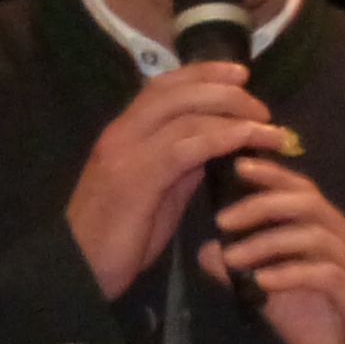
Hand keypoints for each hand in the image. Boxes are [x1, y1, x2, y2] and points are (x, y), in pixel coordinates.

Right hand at [62, 60, 297, 297]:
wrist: (78, 270)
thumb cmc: (116, 238)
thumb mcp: (154, 193)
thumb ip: (180, 165)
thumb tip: (215, 144)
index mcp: (123, 133)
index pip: (164, 87)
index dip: (202, 73)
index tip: (238, 75)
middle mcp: (122, 134)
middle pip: (177, 91)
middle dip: (223, 89)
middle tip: (260, 105)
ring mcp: (127, 153)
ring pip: (185, 114)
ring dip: (232, 115)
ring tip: (266, 127)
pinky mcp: (136, 178)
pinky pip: (185, 147)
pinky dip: (220, 138)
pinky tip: (245, 140)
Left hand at [202, 157, 344, 343]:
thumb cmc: (330, 331)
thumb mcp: (277, 301)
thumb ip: (247, 274)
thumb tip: (207, 251)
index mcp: (333, 236)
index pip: (304, 192)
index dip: (273, 176)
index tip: (237, 167)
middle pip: (309, 203)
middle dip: (262, 205)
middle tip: (222, 219)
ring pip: (314, 236)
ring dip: (268, 243)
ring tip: (232, 258)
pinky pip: (325, 275)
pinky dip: (290, 274)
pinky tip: (262, 282)